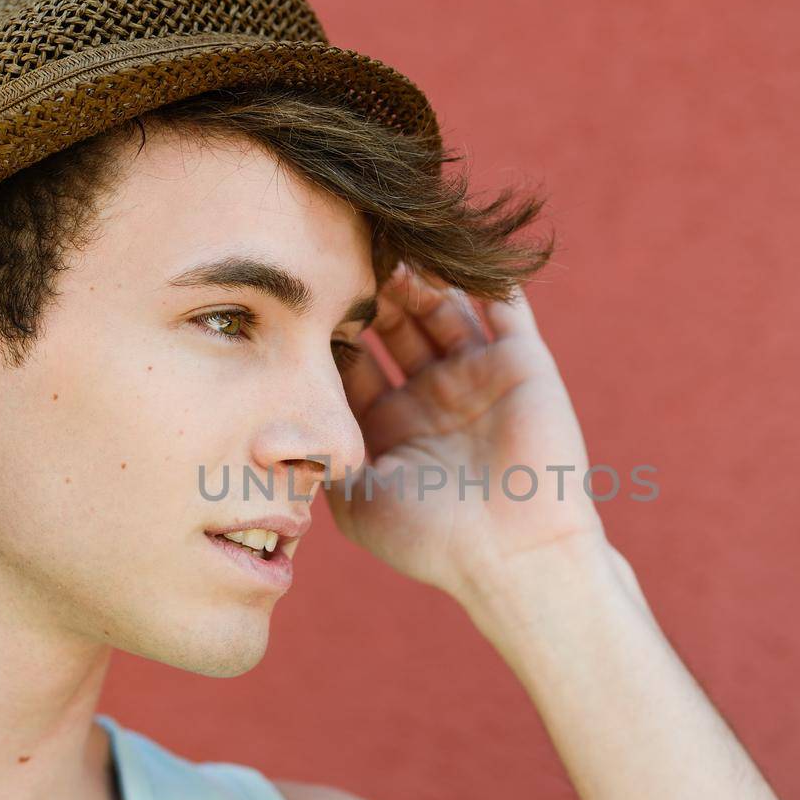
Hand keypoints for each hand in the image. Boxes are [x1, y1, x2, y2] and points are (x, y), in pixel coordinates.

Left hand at [325, 263, 606, 603]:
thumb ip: (320, 453)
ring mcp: (479, 377)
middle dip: (369, 292)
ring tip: (388, 244)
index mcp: (392, 427)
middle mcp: (434, 396)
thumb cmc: (431, 538)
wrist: (513, 555)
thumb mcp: (356, 500)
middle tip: (342, 256)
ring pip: (442, 307)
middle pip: (395, 324)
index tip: (302, 297)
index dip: (330, 329)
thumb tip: (276, 414)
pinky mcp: (523, 363)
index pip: (354, 361)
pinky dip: (482, 275)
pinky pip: (504, 307)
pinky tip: (451, 245)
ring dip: (416, 276)